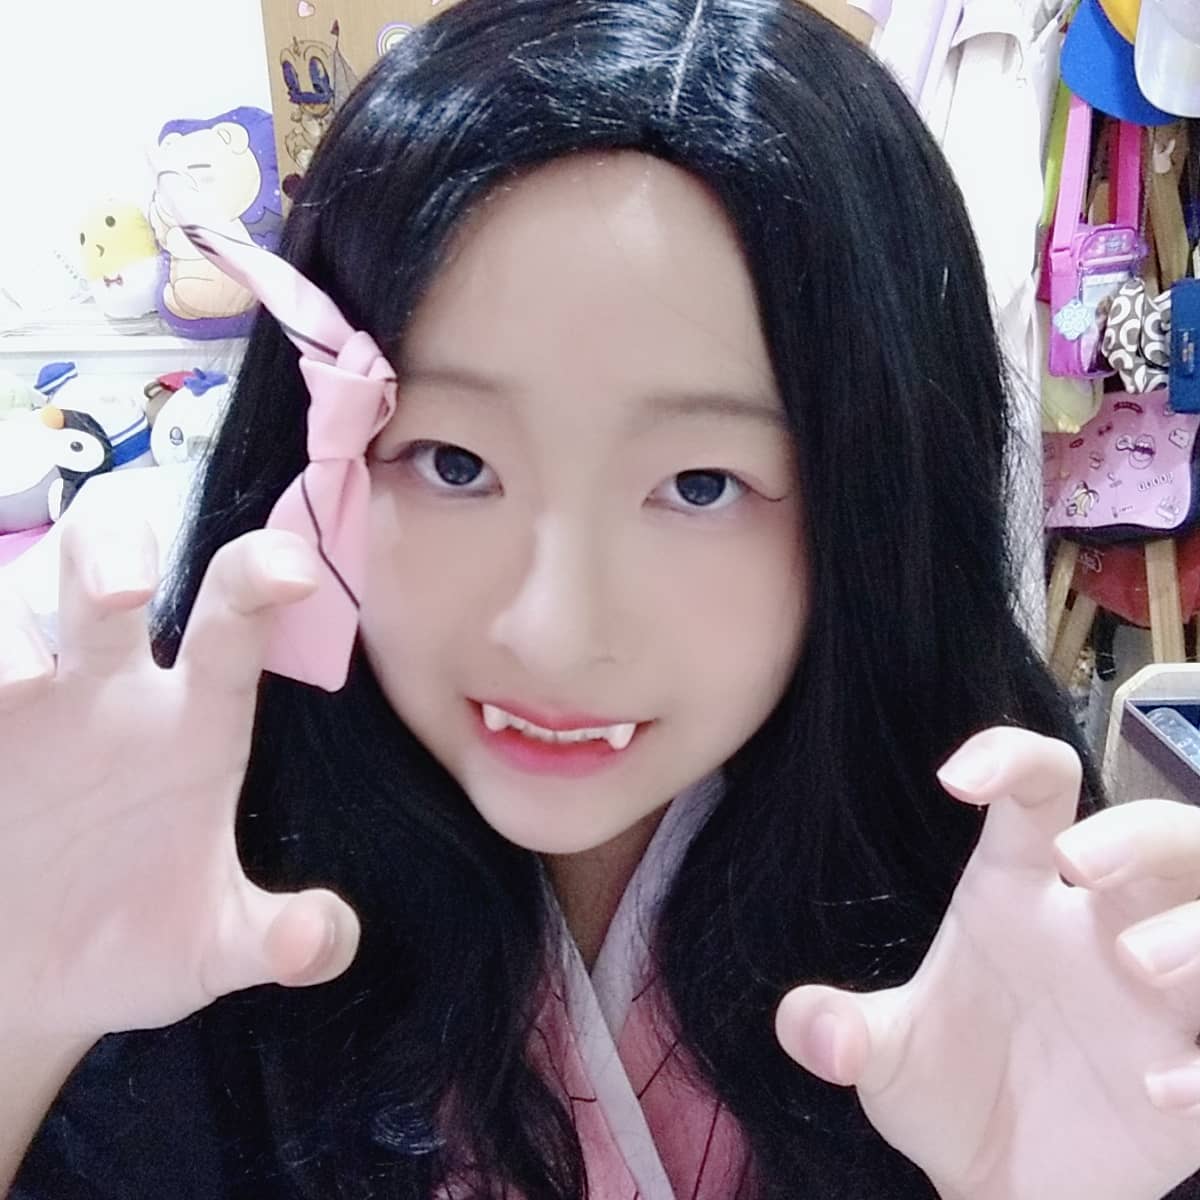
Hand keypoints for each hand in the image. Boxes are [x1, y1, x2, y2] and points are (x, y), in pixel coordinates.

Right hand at [0, 514, 359, 1041]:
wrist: (19, 991)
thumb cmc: (132, 945)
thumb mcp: (210, 948)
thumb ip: (279, 940)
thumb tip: (317, 943)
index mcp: (191, 724)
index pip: (233, 626)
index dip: (261, 578)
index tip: (295, 570)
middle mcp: (108, 689)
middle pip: (111, 564)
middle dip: (113, 548)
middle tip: (124, 590)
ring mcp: (20, 703)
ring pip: (13, 599)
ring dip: (10, 617)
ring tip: (18, 679)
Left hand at [775, 725, 1199, 1199]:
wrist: (992, 1186)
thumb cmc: (945, 1091)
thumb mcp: (883, 1057)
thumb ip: (839, 1033)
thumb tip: (811, 1031)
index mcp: (1019, 895)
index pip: (1036, 794)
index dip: (1011, 759)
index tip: (958, 779)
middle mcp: (1098, 928)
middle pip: (1164, 838)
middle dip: (1139, 835)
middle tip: (1080, 863)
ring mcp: (1160, 1000)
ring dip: (1197, 933)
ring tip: (1138, 963)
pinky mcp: (1195, 1071)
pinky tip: (1160, 1093)